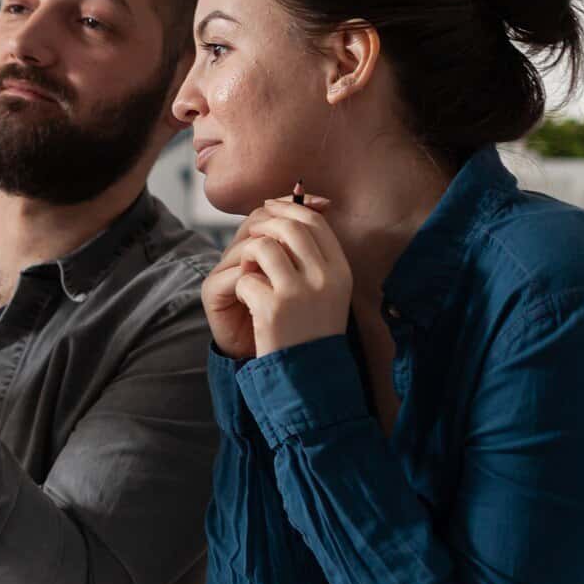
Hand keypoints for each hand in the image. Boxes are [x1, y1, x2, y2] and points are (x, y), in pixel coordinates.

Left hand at [215, 195, 350, 358]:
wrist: (308, 377)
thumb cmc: (311, 330)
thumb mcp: (325, 291)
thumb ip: (311, 257)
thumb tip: (288, 211)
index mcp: (340, 271)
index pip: (314, 222)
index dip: (288, 208)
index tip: (270, 206)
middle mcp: (325, 278)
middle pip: (290, 226)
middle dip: (264, 223)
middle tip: (251, 232)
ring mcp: (299, 293)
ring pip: (263, 247)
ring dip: (248, 255)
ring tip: (249, 272)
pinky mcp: (274, 309)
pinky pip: (246, 279)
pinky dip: (243, 289)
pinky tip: (250, 305)